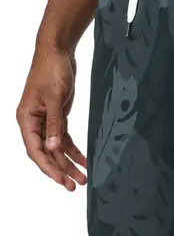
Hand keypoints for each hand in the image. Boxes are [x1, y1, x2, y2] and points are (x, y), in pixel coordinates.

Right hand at [17, 42, 86, 190]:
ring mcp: (45, 122)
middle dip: (60, 170)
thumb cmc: (51, 69)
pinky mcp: (56, 118)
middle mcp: (33, 123)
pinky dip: (74, 151)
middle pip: (46, 154)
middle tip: (74, 185)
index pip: (35, 150)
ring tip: (82, 179)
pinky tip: (84, 161)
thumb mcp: (55, 97)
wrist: (58, 50)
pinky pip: (64, 140)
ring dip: (69, 164)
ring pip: (56, 149)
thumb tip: (53, 148)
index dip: (48, 167)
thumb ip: (55, 124)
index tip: (61, 179)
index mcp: (26, 119)